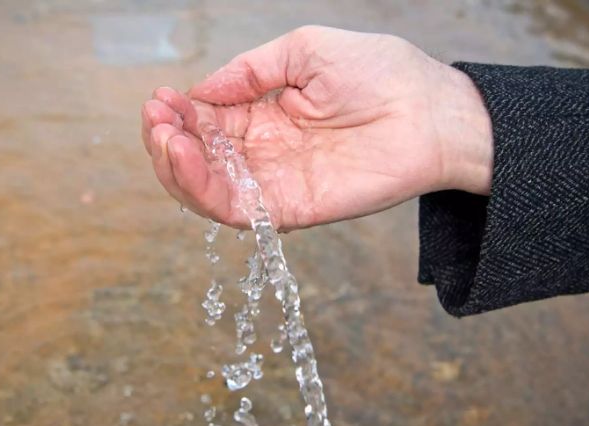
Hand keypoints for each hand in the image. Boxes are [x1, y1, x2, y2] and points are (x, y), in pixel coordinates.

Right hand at [141, 26, 492, 229]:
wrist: (432, 110)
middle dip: (166, 138)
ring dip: (174, 167)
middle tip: (156, 116)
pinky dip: (202, 189)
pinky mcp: (290, 208)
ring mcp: (274, 183)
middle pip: (197, 159)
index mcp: (263, 117)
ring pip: (206, 189)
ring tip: (164, 137)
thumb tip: (201, 92)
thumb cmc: (380, 73)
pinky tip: (186, 157)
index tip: (160, 97)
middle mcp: (263, 154)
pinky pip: (235, 210)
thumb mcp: (305, 52)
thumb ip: (250, 71)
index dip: (177, 113)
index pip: (205, 123)